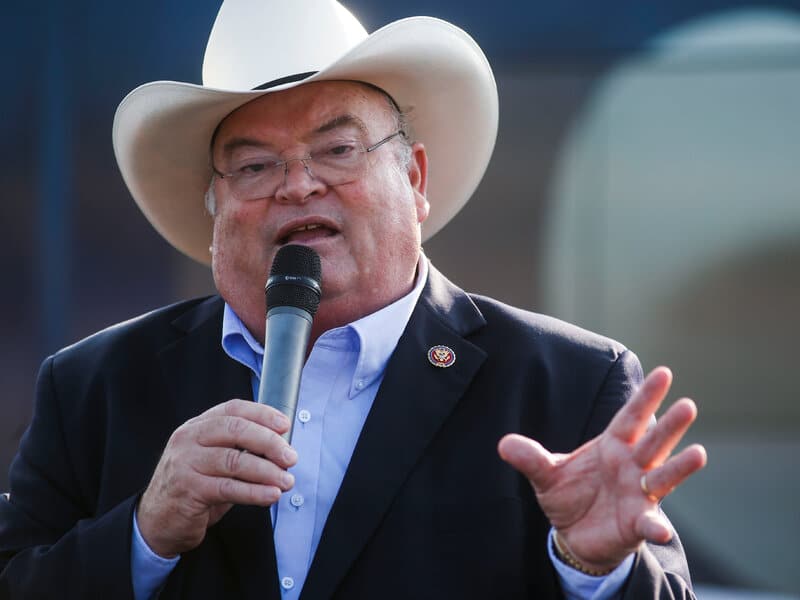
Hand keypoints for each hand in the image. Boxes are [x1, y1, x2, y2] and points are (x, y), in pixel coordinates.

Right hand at [137, 399, 297, 557]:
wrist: (157, 522)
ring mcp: (185, 462)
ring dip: (267, 471)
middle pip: (236, 430)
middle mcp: (189, 439)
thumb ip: (240, 450)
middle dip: (269, 442)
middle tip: (291, 457)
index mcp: (197, 426)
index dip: (262, 414)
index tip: (285, 425)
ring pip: (235, 460)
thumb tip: (281, 449)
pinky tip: (271, 495)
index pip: (233, 409)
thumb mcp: (214, 462)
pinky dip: (254, 491)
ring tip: (287, 481)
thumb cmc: (193, 488)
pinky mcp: (187, 489)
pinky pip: (228, 487)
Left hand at [497, 367, 706, 571]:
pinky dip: (655, 526)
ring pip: (662, 477)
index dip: (646, 396)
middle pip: (653, 441)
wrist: (574, 535)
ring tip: (698, 454)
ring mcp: (638, 494)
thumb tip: (503, 444)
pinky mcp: (637, 523)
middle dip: (669, 425)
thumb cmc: (569, 495)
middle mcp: (631, 466)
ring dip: (679, 467)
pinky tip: (661, 529)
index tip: (664, 373)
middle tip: (688, 405)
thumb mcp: (546, 474)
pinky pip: (649, 523)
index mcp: (612, 446)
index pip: (631, 416)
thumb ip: (530, 458)